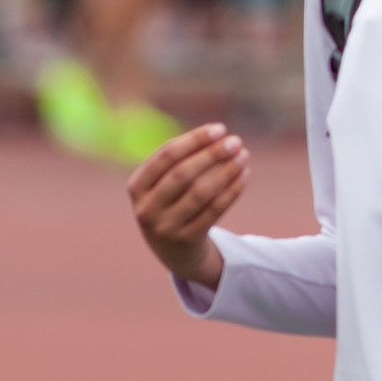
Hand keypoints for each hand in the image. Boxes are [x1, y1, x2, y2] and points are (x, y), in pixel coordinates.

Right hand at [128, 122, 246, 288]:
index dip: (194, 140)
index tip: (220, 129)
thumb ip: (183, 159)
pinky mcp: (187, 241)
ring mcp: (165, 228)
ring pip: (200, 193)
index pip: (166, 156)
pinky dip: (231, 191)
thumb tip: (218, 134)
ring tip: (244, 155)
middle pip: (182, 174)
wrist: (174, 252)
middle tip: (235, 141)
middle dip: (211, 154)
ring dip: (225, 171)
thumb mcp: (164, 184)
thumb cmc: (172, 203)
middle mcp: (146, 209)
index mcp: (137, 187)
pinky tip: (244, 175)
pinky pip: (213, 211)